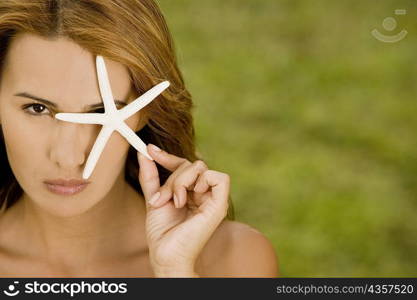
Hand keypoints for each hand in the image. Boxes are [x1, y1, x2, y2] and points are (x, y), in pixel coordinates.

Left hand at [137, 144, 229, 276]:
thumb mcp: (153, 198)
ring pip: (201, 168)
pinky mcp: (219, 205)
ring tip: (175, 201)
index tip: (149, 150)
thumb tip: (143, 152)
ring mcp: (212, 199)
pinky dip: (203, 181)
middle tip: (162, 198)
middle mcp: (203, 193)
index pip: (184, 164)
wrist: (165, 254)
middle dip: (173, 177)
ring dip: (181, 181)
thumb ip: (150, 176)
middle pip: (192, 164)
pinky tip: (190, 196)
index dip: (168, 156)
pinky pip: (220, 178)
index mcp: (191, 192)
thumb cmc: (161, 232)